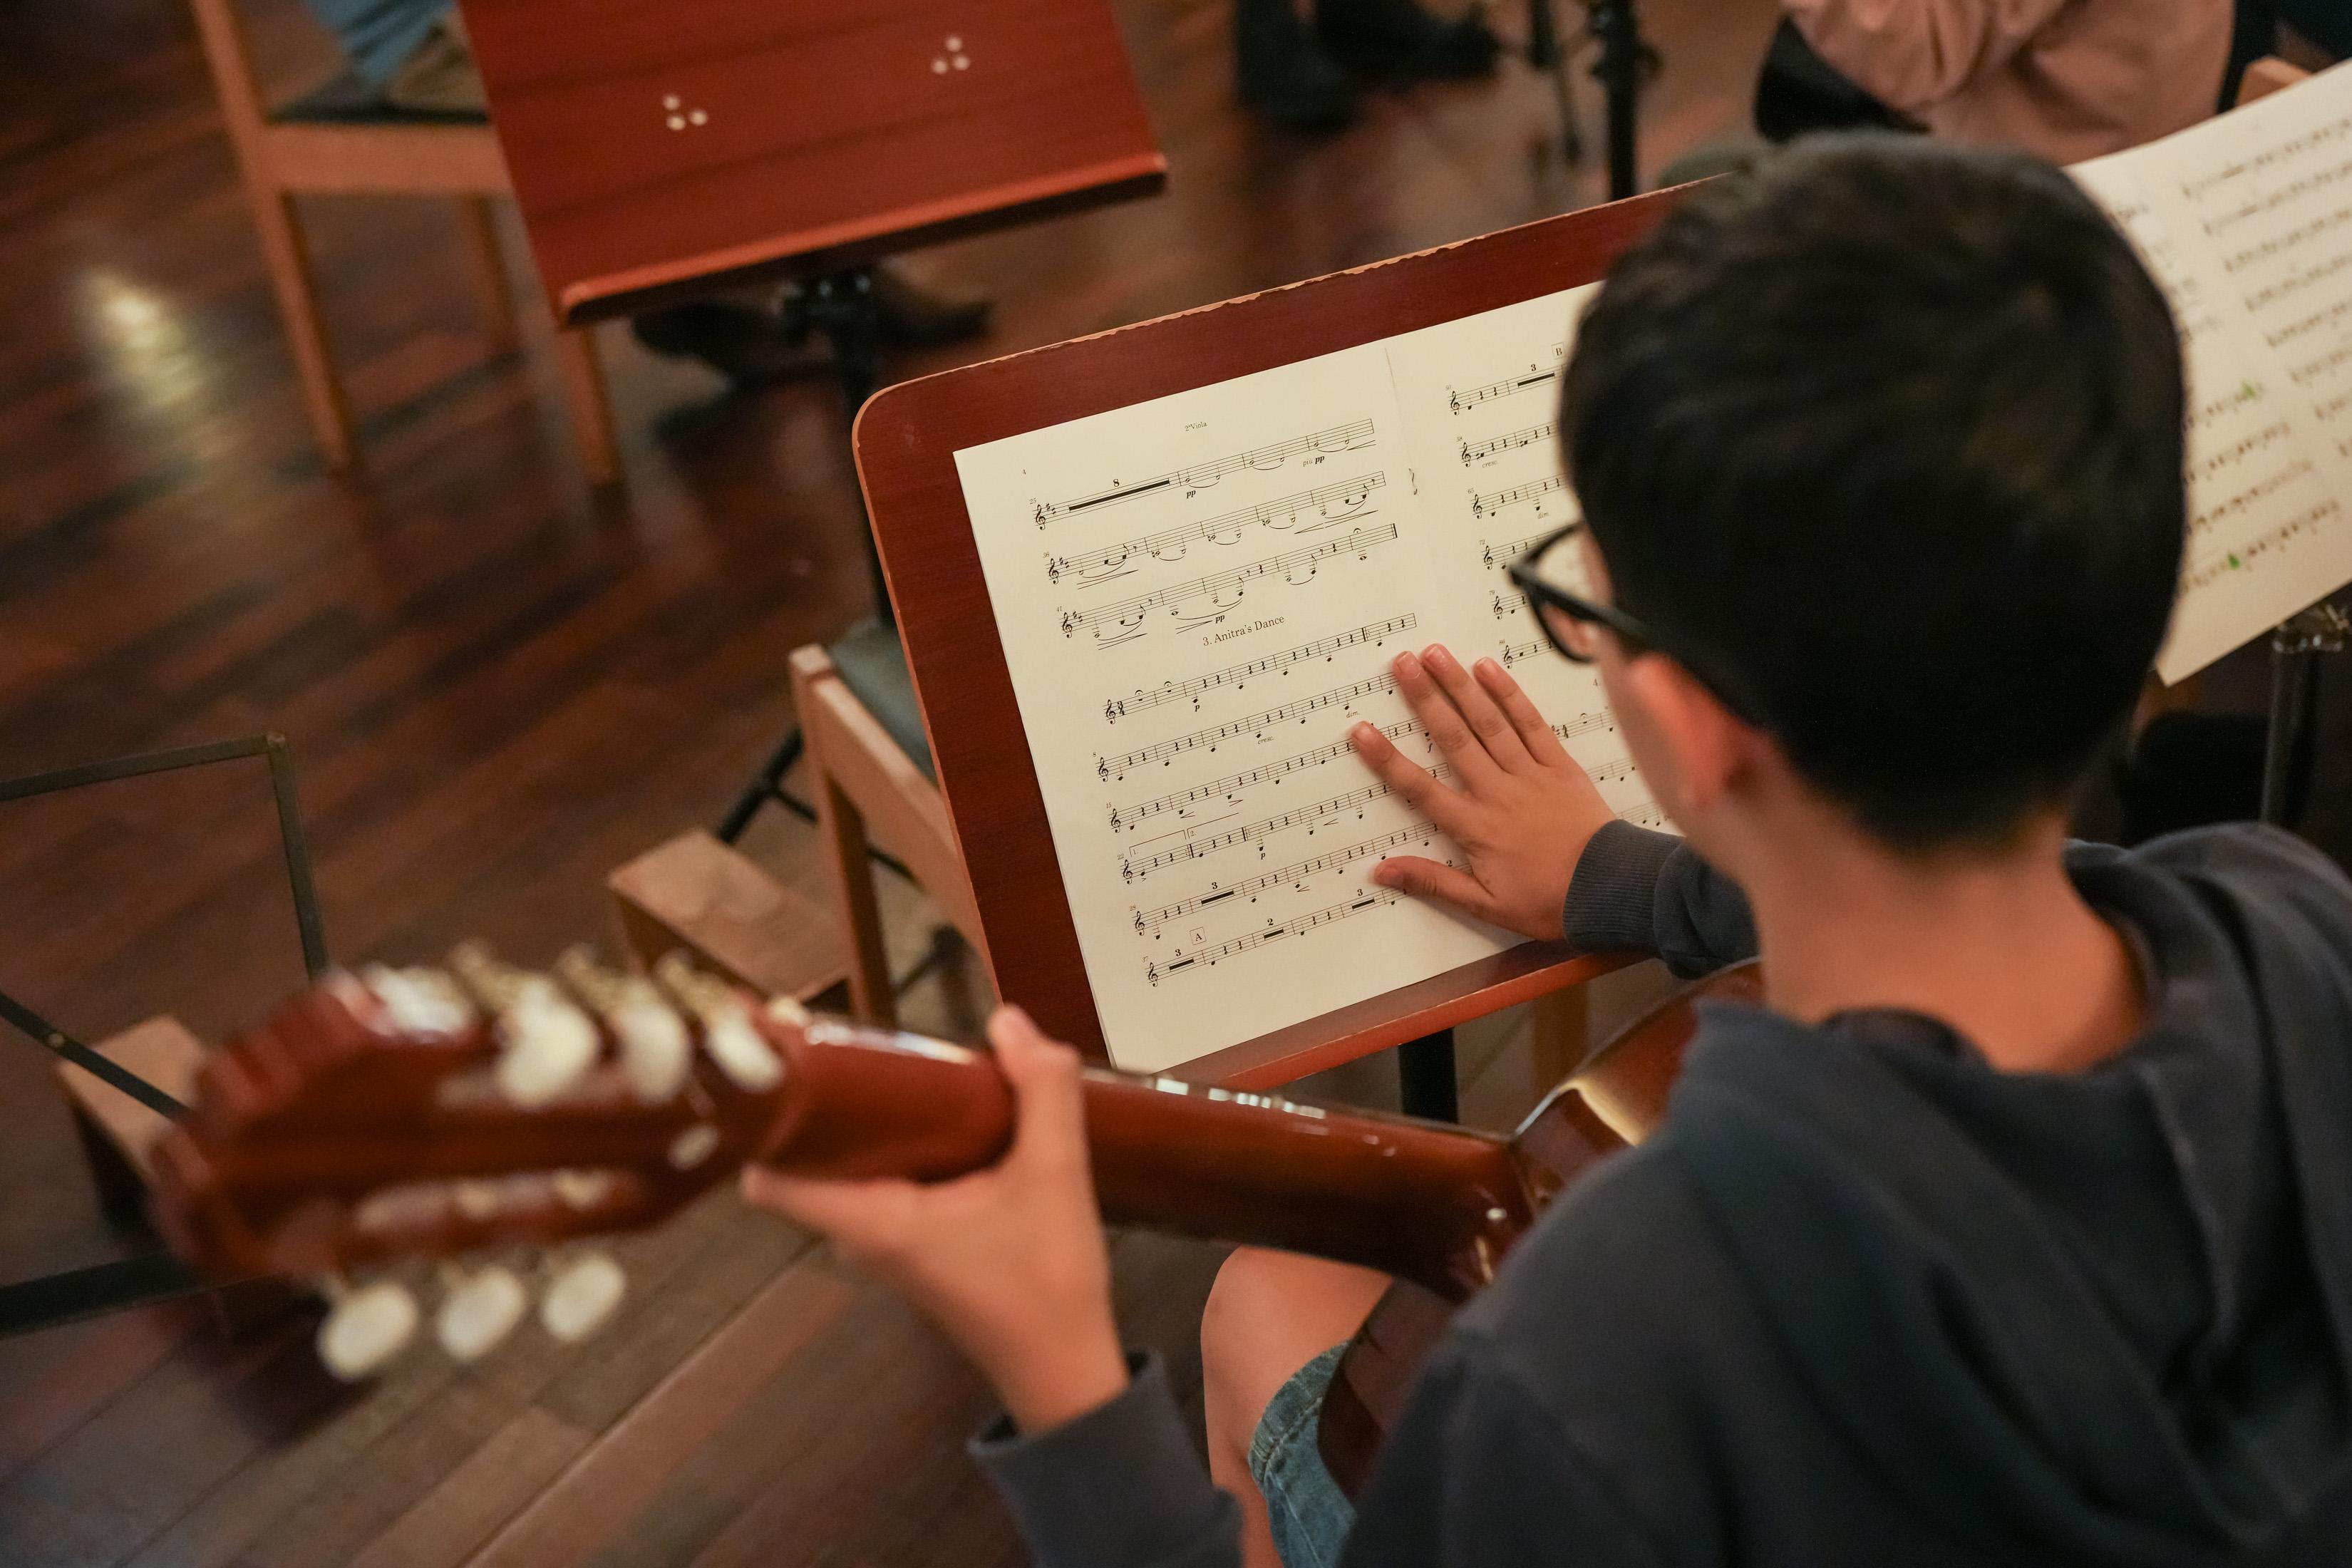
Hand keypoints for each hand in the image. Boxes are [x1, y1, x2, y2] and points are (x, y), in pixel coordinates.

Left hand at [741, 1006, 1127, 1433]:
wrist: (1065, 1365)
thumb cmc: (1048, 1283)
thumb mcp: (1056, 1176)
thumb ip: (1042, 1092)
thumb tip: (1010, 1022)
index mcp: (873, 1221)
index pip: (768, 1179)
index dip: (762, 1120)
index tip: (775, 1062)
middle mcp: (860, 1233)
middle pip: (804, 1159)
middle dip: (813, 1100)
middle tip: (835, 1036)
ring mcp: (881, 1240)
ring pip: (841, 1167)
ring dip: (855, 1120)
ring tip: (881, 1059)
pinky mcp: (908, 1241)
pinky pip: (874, 1179)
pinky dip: (886, 1142)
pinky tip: (925, 1107)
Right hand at [1353, 645, 1615, 941]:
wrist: (1611, 889)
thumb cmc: (1550, 902)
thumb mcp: (1485, 905)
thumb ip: (1432, 882)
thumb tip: (1382, 871)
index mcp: (1476, 828)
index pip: (1421, 789)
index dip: (1388, 759)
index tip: (1362, 731)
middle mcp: (1498, 792)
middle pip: (1453, 738)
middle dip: (1424, 698)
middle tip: (1400, 664)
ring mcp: (1530, 774)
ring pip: (1488, 722)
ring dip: (1460, 685)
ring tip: (1435, 654)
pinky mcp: (1559, 765)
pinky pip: (1531, 723)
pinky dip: (1510, 694)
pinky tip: (1488, 669)